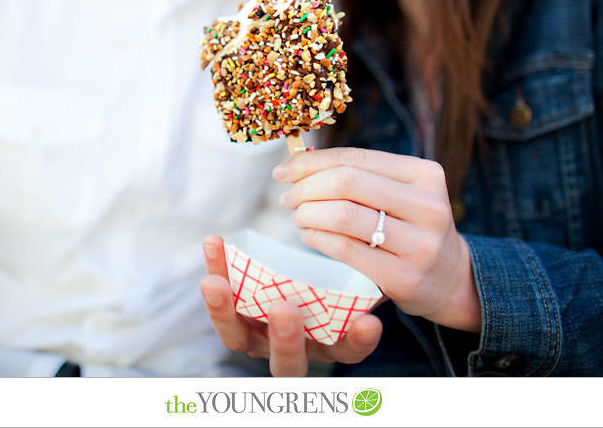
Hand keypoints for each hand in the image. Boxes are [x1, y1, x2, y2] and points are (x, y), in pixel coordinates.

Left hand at [200, 235, 382, 375]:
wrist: (308, 283)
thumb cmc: (342, 284)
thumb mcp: (360, 282)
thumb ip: (371, 276)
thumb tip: (389, 241)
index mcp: (332, 345)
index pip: (348, 350)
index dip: (358, 340)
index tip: (369, 323)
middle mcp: (296, 349)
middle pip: (288, 360)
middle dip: (285, 337)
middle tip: (284, 309)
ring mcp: (261, 339)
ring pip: (239, 338)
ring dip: (225, 311)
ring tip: (215, 282)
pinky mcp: (235, 319)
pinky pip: (220, 303)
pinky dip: (216, 271)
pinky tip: (213, 242)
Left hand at [274, 147, 480, 332]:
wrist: (450, 280)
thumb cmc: (410, 228)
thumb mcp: (401, 193)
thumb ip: (360, 175)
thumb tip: (297, 162)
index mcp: (425, 174)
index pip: (355, 158)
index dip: (311, 162)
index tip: (282, 171)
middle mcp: (428, 206)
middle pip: (347, 182)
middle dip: (306, 187)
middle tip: (288, 198)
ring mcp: (420, 244)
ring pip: (343, 215)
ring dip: (308, 213)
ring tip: (299, 217)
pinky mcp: (405, 277)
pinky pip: (346, 249)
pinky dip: (317, 238)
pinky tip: (309, 235)